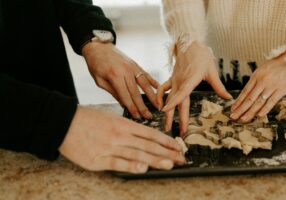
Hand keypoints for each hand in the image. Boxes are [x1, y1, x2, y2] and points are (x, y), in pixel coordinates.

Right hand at [59, 106, 185, 173]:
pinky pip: (117, 163)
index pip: (151, 134)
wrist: (63, 122)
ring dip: (155, 159)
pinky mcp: (98, 159)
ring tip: (170, 164)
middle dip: (167, 152)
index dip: (166, 141)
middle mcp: (120, 135)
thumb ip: (127, 129)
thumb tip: (144, 140)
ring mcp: (110, 147)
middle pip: (148, 145)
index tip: (178, 147)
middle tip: (182, 158)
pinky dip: (131, 165)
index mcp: (124, 124)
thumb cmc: (88, 120)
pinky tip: (143, 168)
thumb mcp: (110, 118)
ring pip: (137, 153)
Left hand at [82, 42, 159, 119]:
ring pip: (145, 84)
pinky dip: (153, 82)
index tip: (137, 117)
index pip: (125, 96)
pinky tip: (159, 89)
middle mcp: (126, 71)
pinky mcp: (135, 64)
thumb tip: (124, 104)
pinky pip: (146, 74)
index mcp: (114, 76)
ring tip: (158, 106)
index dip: (132, 108)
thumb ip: (113, 92)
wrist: (98, 46)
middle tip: (149, 116)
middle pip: (136, 92)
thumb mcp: (99, 81)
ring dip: (152, 96)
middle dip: (143, 106)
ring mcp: (132, 67)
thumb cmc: (96, 64)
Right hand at [157, 42, 231, 134]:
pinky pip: (162, 89)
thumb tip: (228, 98)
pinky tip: (159, 107)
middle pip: (176, 101)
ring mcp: (174, 80)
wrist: (189, 42)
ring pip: (168, 98)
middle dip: (174, 117)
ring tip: (166, 125)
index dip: (173, 102)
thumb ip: (219, 86)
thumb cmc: (202, 55)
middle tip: (175, 131)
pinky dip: (159, 98)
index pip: (181, 93)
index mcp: (190, 79)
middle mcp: (180, 81)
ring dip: (167, 112)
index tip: (166, 111)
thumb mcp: (212, 71)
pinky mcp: (172, 79)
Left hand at [230, 55, 285, 122]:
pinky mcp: (281, 90)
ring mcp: (272, 87)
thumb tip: (248, 92)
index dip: (238, 102)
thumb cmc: (277, 64)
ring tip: (243, 119)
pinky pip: (271, 102)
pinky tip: (258, 116)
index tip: (232, 109)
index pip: (245, 92)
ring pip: (258, 102)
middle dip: (240, 109)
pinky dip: (264, 110)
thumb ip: (256, 80)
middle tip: (233, 117)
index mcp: (256, 76)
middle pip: (249, 99)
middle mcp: (262, 82)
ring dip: (250, 112)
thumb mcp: (263, 69)